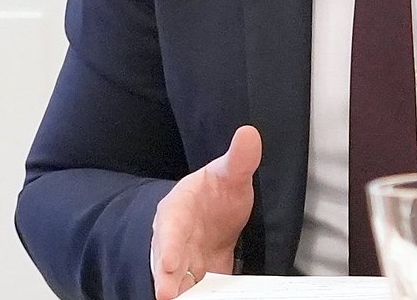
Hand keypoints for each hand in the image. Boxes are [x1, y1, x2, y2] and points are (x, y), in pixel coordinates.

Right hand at [151, 125, 261, 298]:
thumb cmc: (213, 194)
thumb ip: (239, 159)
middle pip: (166, 261)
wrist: (213, 213)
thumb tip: (249, 134)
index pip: (169, 228)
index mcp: (177, 210)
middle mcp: (174, 240)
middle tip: (167, 294)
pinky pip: (197, 290)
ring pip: (178, 280)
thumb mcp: (228, 174)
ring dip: (181, 292)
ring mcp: (185, 262)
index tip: (169, 262)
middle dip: (166, 278)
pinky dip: (199, 296)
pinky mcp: (198, 278)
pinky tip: (207, 299)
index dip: (168, 246)